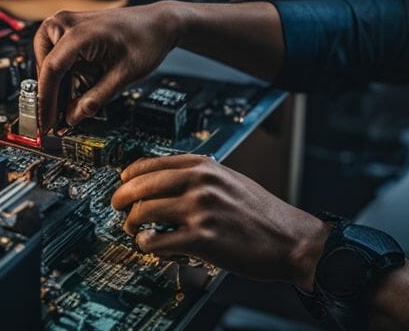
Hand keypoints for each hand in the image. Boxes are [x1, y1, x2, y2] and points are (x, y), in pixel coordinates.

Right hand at [32, 3, 184, 131]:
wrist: (158, 23)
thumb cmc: (146, 42)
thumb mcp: (124, 76)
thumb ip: (95, 99)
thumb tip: (72, 118)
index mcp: (79, 32)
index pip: (52, 70)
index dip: (47, 100)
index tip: (48, 123)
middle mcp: (65, 22)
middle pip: (46, 67)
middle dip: (53, 94)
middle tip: (62, 120)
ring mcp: (65, 22)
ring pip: (47, 62)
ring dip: (59, 83)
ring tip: (76, 99)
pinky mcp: (68, 27)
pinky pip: (55, 54)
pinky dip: (64, 72)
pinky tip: (79, 85)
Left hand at [110, 154, 328, 287]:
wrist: (291, 240)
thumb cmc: (264, 214)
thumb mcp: (232, 180)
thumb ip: (202, 178)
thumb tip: (167, 182)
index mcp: (207, 166)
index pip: (153, 163)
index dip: (130, 175)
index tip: (123, 182)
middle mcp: (201, 184)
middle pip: (141, 186)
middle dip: (121, 199)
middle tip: (117, 207)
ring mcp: (200, 210)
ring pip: (143, 213)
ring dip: (131, 223)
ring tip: (135, 230)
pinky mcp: (201, 239)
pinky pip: (156, 241)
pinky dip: (146, 244)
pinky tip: (149, 244)